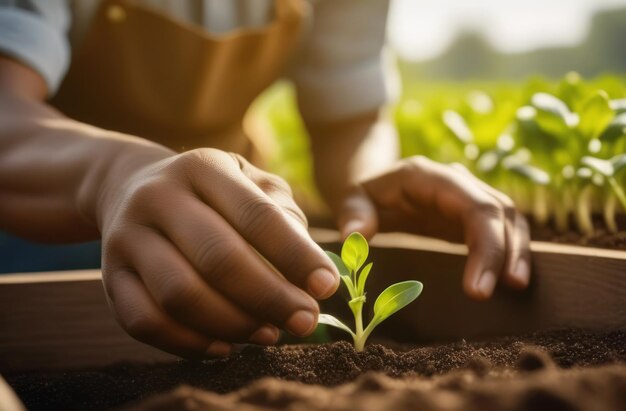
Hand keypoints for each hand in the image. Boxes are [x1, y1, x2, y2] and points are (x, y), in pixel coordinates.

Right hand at [98, 149, 339, 357]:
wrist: (130, 186)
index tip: (326, 287)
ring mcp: (127, 237)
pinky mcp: (110, 277)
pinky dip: (188, 345)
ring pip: (181, 296)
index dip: (296, 256)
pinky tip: (223, 347)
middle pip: (219, 259)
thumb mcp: (248, 183)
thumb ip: (284, 216)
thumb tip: (312, 272)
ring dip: (233, 325)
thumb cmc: (211, 192)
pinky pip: (145, 322)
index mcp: (203, 167)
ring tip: (268, 333)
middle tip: (305, 321)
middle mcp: (159, 197)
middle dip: (270, 298)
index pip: (257, 215)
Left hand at [335, 156, 530, 300]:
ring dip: (516, 251)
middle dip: (503, 253)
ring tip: (515, 287)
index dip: (485, 244)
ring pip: (509, 217)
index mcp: (429, 176)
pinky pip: (503, 228)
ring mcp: (469, 196)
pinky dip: (511, 251)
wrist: (377, 186)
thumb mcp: (351, 198)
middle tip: (494, 293)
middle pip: (498, 210)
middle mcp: (457, 181)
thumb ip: (353, 213)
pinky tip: (512, 278)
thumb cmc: (365, 195)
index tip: (476, 289)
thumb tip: (356, 235)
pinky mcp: (473, 214)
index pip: (473, 205)